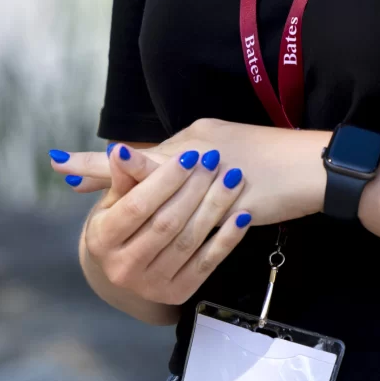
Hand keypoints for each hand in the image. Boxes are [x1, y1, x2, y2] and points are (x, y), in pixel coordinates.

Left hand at [50, 119, 328, 225]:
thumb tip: (162, 171)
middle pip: (147, 167)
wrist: (315, 166)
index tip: (67, 165)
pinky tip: (159, 243)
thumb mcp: (227, 149)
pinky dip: (180, 230)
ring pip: (171, 195)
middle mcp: (204, 150)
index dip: (106, 161)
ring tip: (101, 217)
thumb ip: (193, 160)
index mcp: (198, 137)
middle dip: (105, 174)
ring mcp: (221, 175)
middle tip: (65, 173)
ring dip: (136, 205)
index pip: (145, 151)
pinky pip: (207, 220)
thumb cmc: (272, 157)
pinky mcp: (241, 199)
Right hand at [77, 142, 254, 306]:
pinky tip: (242, 214)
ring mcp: (151, 285)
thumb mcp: (114, 201)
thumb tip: (120, 150)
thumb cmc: (121, 223)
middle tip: (215, 161)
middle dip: (194, 189)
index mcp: (101, 240)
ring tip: (232, 179)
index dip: (165, 180)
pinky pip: (207, 263)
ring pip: (188, 241)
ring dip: (215, 207)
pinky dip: (227, 238)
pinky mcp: (177, 294)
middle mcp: (122, 268)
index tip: (189, 156)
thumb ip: (123, 177)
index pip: (137, 206)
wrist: (127, 265)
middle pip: (166, 223)